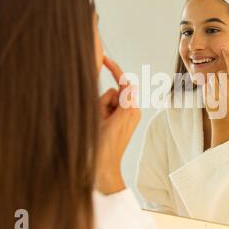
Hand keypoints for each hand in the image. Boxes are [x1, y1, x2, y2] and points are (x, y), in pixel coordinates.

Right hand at [95, 56, 140, 194]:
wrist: (101, 170)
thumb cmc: (106, 149)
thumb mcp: (114, 123)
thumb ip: (123, 103)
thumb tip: (132, 85)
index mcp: (131, 110)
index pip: (124, 84)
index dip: (114, 70)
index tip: (103, 59)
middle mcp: (126, 112)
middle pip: (110, 93)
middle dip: (101, 102)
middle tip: (100, 120)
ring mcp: (117, 118)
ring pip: (102, 101)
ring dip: (97, 110)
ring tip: (98, 126)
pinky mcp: (109, 123)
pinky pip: (99, 110)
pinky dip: (96, 114)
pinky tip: (97, 127)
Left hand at [203, 48, 228, 146]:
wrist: (224, 122)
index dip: (228, 57)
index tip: (223, 48)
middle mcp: (228, 90)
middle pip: (220, 72)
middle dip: (220, 77)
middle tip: (222, 88)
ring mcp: (218, 94)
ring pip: (212, 78)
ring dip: (213, 82)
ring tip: (218, 93)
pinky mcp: (209, 98)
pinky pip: (206, 85)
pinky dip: (208, 88)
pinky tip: (213, 97)